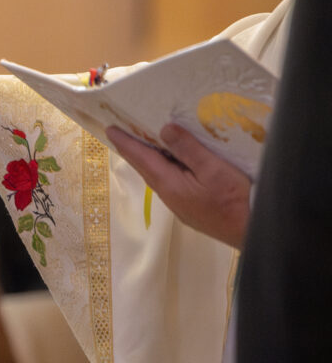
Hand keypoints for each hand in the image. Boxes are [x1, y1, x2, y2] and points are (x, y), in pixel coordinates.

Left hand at [106, 124, 250, 247]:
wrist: (253, 234)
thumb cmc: (234, 200)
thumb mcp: (214, 169)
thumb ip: (188, 149)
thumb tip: (164, 129)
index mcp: (169, 183)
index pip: (141, 158)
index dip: (125, 142)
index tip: (110, 129)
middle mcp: (168, 195)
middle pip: (145, 167)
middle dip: (132, 150)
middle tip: (121, 133)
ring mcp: (178, 205)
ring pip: (157, 176)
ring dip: (148, 159)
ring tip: (143, 144)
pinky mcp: (190, 209)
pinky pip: (169, 183)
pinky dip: (163, 168)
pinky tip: (170, 164)